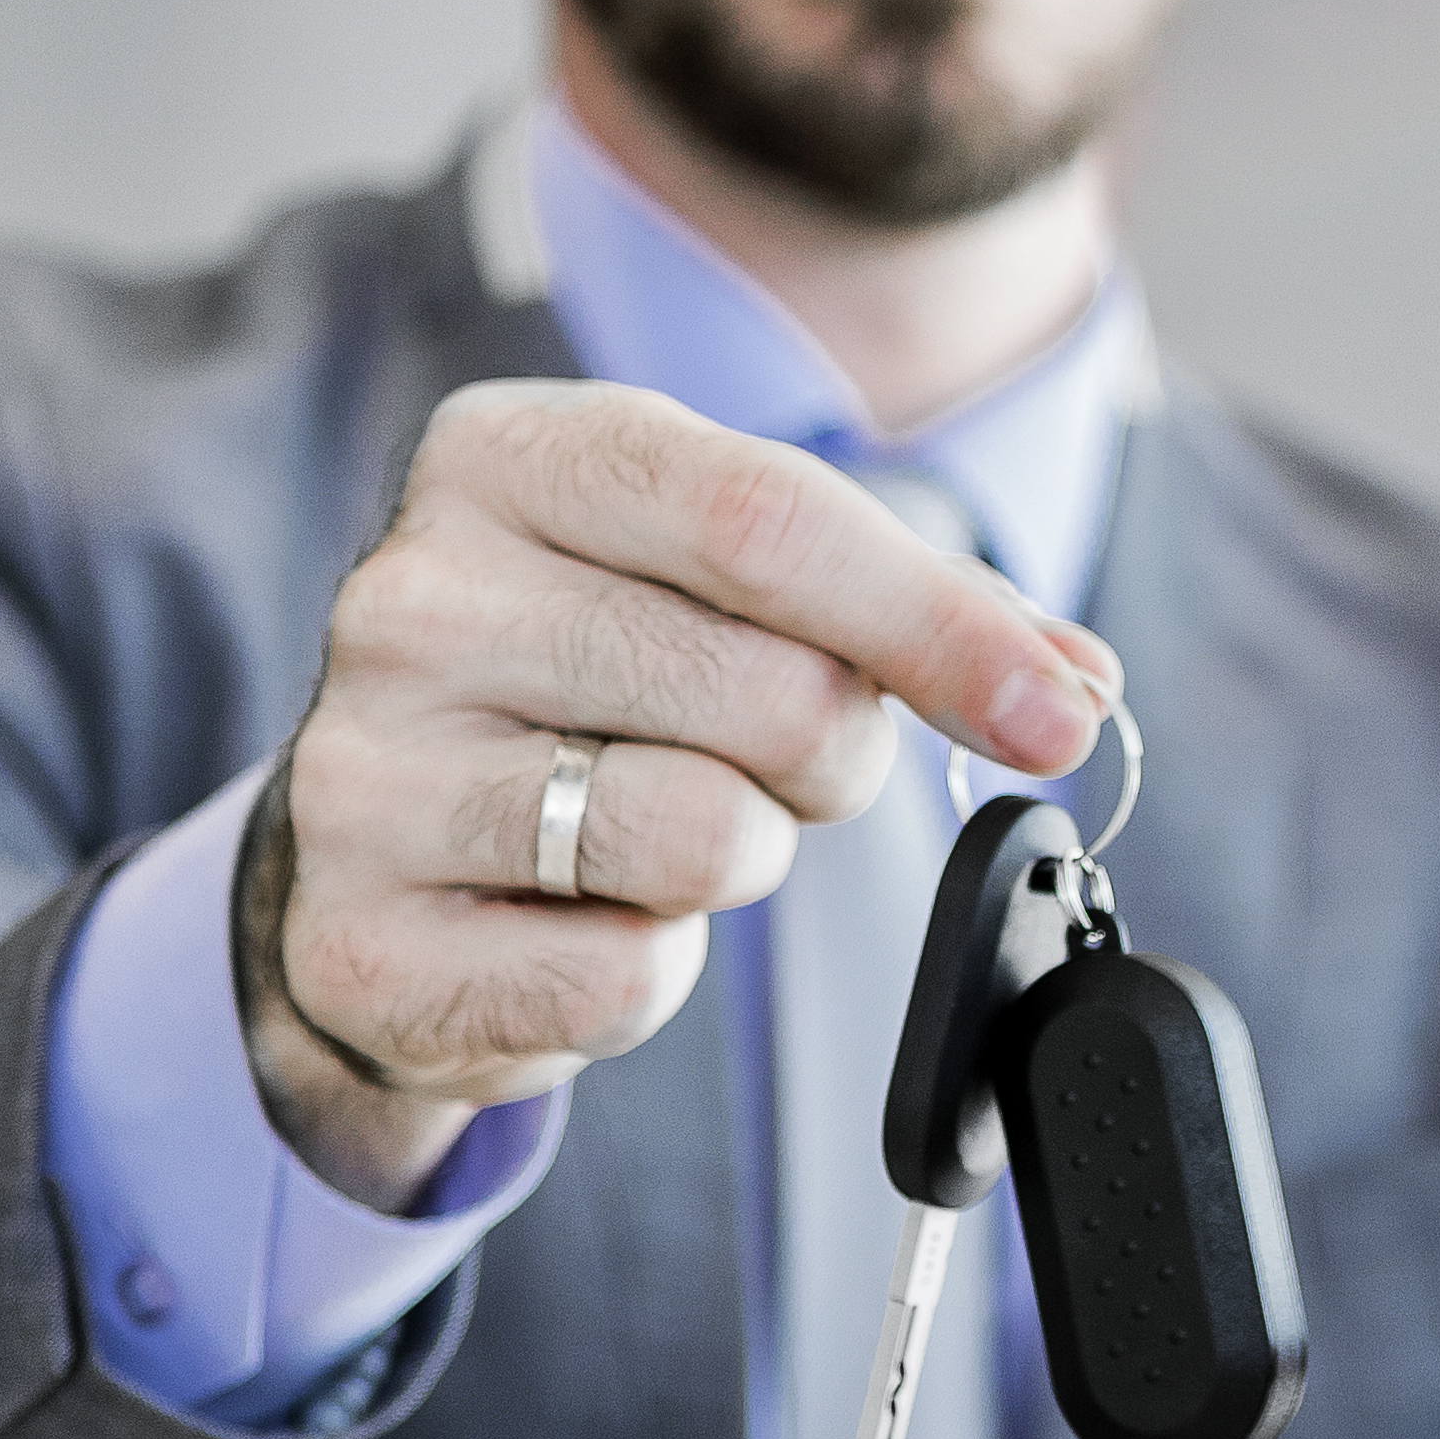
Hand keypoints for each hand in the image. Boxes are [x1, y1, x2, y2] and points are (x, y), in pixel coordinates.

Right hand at [240, 377, 1113, 1204]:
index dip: (942, 627)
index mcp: (507, 457)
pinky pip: (623, 981)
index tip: (1058, 716)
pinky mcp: (361, 941)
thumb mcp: (728, 585)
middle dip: (837, 755)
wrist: (385, 844)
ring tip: (660, 825)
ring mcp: (365, 771)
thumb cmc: (592, 684)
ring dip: (744, 857)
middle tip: (770, 762)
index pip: (769, 519)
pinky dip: (652, 968)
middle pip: (771, 690)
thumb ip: (914, 613)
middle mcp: (410, 598)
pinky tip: (584, 917)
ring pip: (704, 839)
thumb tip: (1078, 686)